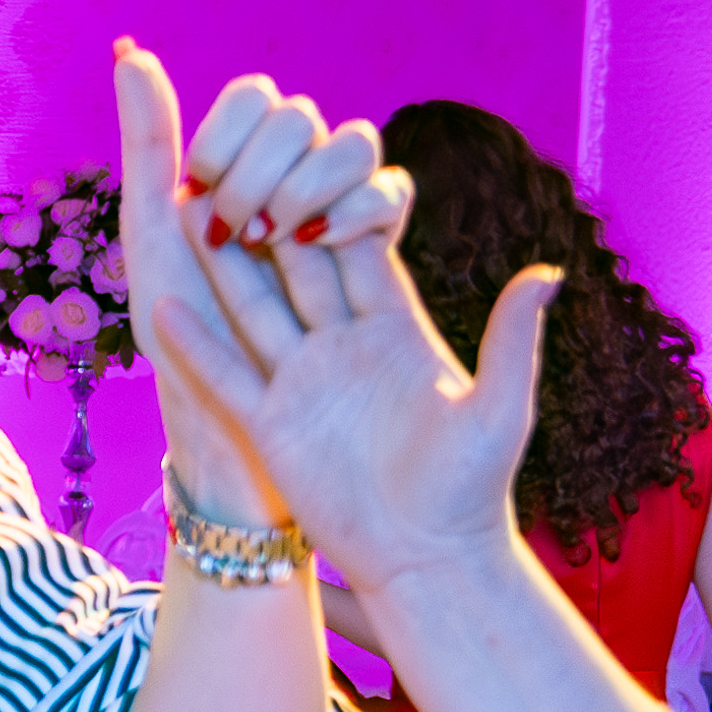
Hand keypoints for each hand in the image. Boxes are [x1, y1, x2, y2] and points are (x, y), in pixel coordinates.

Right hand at [149, 93, 553, 631]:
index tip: (310, 150)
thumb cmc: (473, 492)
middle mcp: (344, 346)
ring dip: (224, 266)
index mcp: (397, 330)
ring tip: (187, 211)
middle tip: (236, 160)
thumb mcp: (500, 410)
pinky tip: (163, 305)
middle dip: (270, 214)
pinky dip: (197, 344)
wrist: (428, 560)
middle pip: (299, 266)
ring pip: (256, 309)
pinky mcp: (273, 427)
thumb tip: (548, 273)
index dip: (336, 200)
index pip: (361, 247)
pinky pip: (228, 376)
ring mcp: (304, 383)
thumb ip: (511, 339)